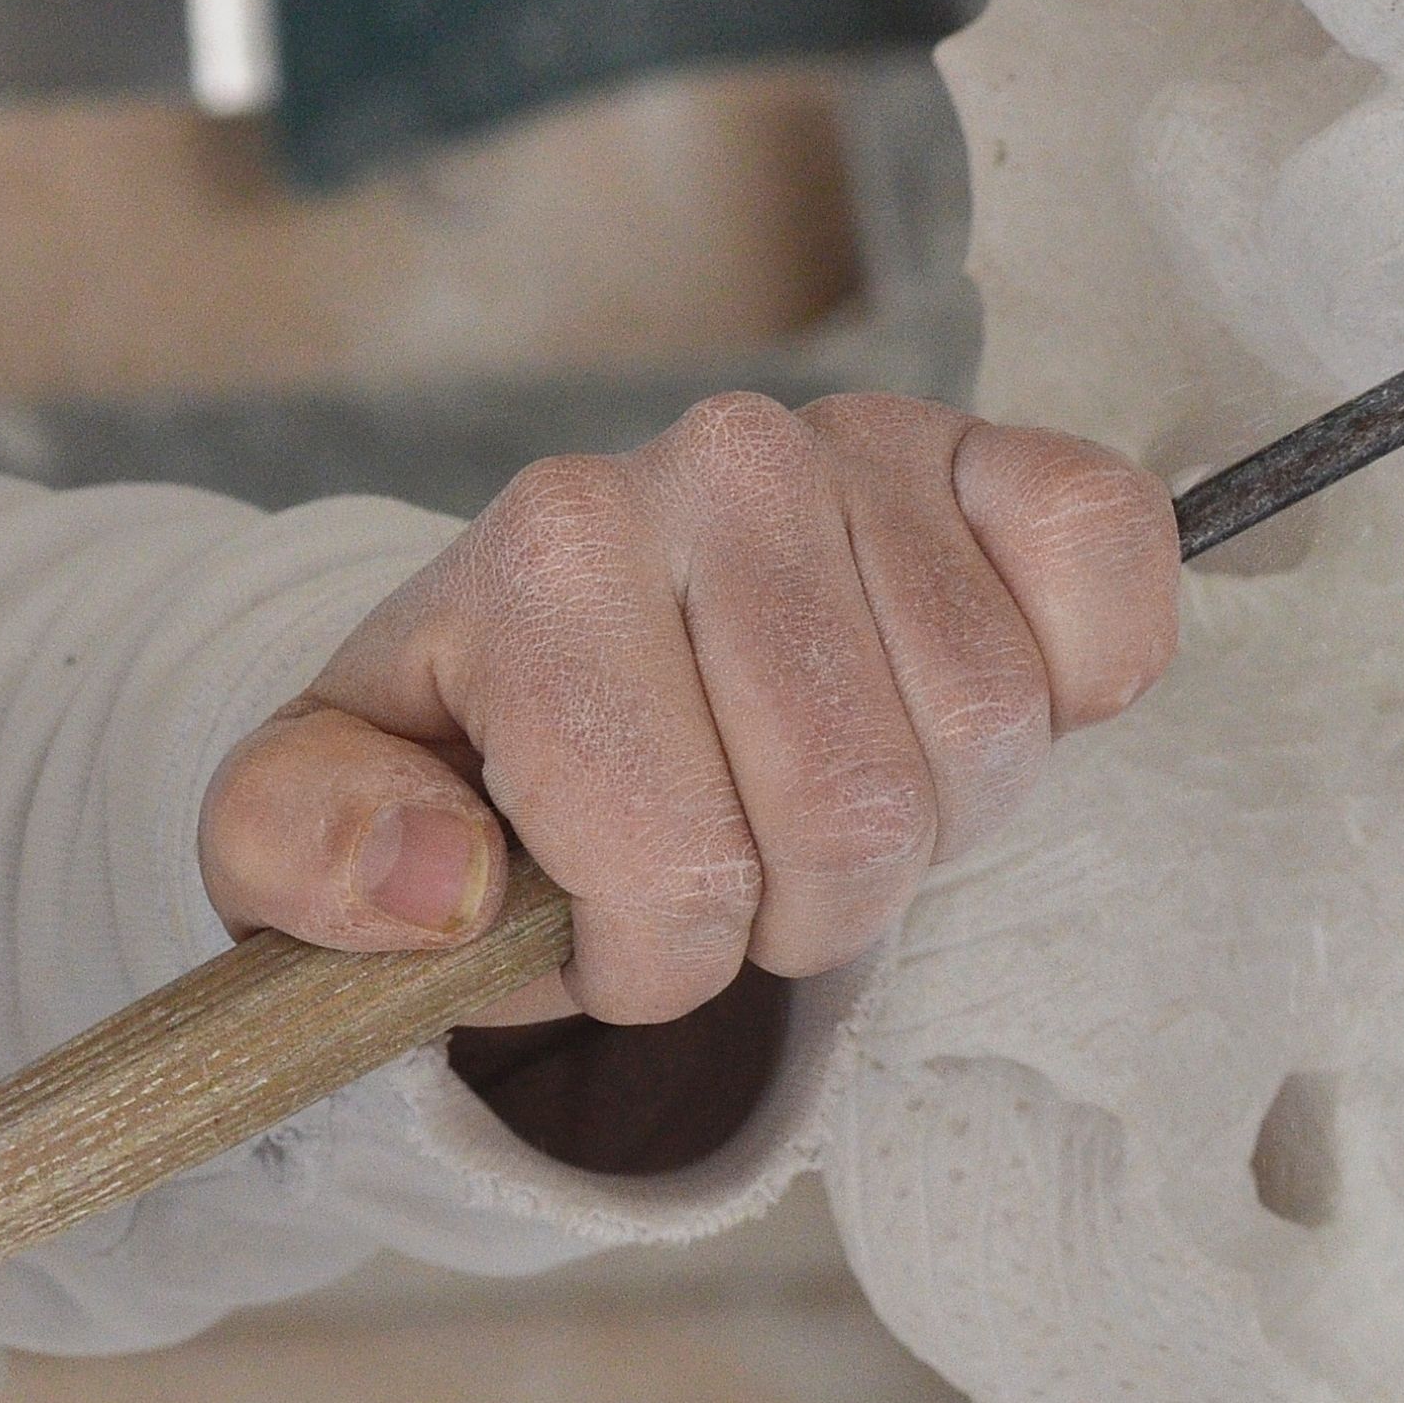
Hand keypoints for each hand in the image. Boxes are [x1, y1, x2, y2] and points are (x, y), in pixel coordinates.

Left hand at [201, 392, 1181, 1023]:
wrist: (558, 640)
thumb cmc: (462, 751)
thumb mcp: (296, 823)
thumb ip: (307, 855)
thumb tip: (439, 884)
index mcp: (547, 554)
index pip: (678, 868)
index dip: (651, 958)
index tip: (601, 919)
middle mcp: (713, 464)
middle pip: (859, 814)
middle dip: (796, 908)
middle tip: (729, 861)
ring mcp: (866, 445)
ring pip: (987, 734)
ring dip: (919, 824)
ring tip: (814, 786)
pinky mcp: (999, 455)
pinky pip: (1107, 562)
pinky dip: (1076, 674)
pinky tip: (942, 694)